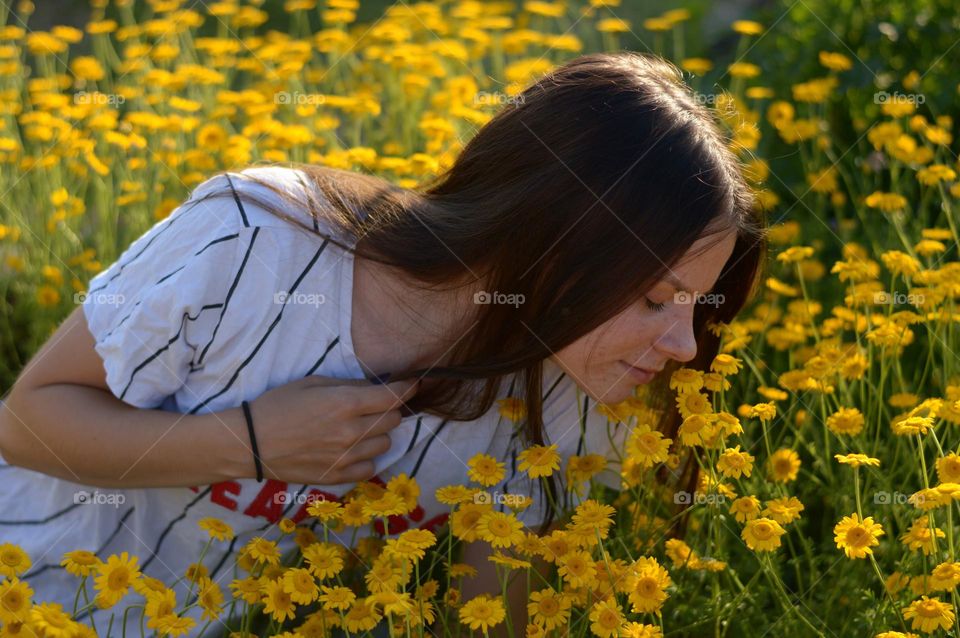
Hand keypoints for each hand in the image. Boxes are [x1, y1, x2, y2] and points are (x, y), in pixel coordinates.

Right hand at [242, 375, 418, 483]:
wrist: (250, 443)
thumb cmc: (278, 406)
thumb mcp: (312, 383)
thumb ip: (348, 386)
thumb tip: (374, 388)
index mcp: (344, 404)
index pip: (392, 397)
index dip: (407, 389)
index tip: (413, 385)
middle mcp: (351, 432)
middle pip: (393, 421)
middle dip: (388, 410)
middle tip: (372, 407)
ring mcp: (345, 458)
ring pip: (385, 444)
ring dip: (377, 434)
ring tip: (357, 429)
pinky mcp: (337, 477)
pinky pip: (370, 468)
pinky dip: (367, 458)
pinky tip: (351, 450)